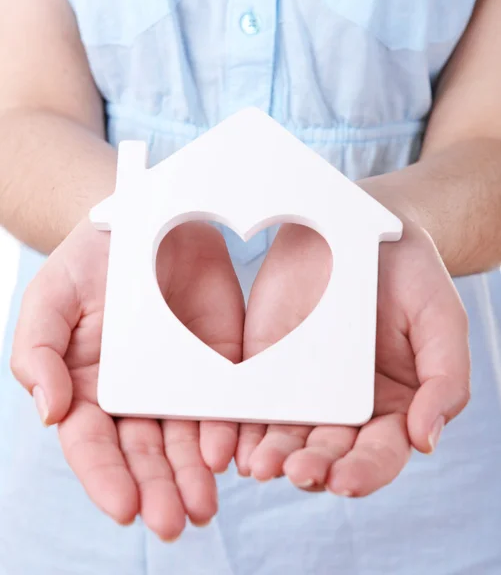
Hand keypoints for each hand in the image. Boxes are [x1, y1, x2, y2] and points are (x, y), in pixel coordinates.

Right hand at [11, 219, 244, 539]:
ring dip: (197, 475)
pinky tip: (234, 455)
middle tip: (175, 522)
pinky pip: (227, 402)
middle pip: (146, 453)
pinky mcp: (219, 360)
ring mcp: (180, 381)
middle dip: (159, 489)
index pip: (94, 446)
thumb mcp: (48, 302)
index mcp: (89, 391)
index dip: (106, 478)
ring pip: (190, 439)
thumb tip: (49, 414)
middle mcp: (136, 397)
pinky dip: (231, 431)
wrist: (142, 224)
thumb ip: (38, 357)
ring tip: (205, 504)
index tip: (125, 508)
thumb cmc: (85, 266)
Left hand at [237, 215, 469, 495]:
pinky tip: (234, 440)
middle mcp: (344, 406)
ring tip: (259, 465)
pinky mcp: (268, 363)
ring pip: (284, 434)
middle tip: (298, 470)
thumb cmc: (411, 277)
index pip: (379, 453)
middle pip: (327, 452)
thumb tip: (425, 440)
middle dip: (313, 467)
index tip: (345, 480)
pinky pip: (253, 399)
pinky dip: (242, 422)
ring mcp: (303, 386)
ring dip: (271, 455)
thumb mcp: (441, 320)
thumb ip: (444, 380)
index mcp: (392, 406)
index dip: (365, 472)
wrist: (362, 226)